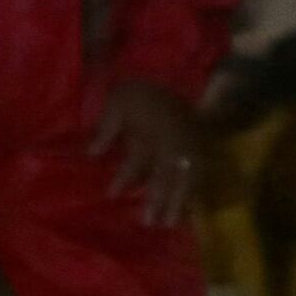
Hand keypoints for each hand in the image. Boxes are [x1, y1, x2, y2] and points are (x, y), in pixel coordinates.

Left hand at [89, 76, 206, 222]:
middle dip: (158, 199)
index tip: (112, 195)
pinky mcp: (203, 148)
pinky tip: (190, 210)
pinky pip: (202, 174)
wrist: (179, 73)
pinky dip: (196, 192)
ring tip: (170, 223)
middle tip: (149, 222)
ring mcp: (191, 146)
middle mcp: (173, 142)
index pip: (138, 160)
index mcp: (152, 131)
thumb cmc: (143, 90)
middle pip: (166, 175)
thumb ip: (107, 127)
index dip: (125, 177)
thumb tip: (92, 154)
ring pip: (187, 178)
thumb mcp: (118, 101)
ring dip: (179, 201)